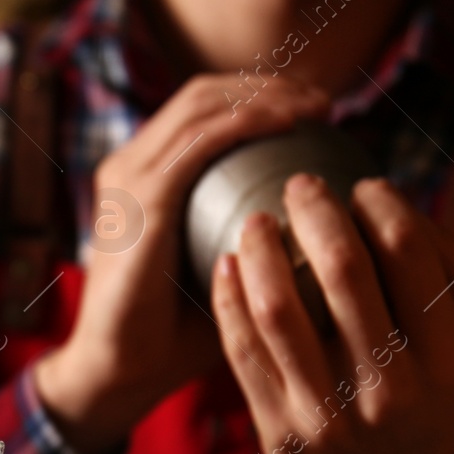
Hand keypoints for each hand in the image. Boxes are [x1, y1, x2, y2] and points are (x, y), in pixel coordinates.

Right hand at [35, 74, 330, 453]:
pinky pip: (202, 140)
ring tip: (317, 105)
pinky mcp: (142, 198)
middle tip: (324, 99)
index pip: (200, 112)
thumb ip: (259, 239)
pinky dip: (249, 121)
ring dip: (266, 94)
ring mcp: (130, 177)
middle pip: (203, 94)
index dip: (257, 97)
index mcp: (140, 179)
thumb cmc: (179, 335)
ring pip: (203, 104)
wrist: (122, 370)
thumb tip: (332, 220)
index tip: (315, 111)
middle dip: (267, 84)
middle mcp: (128, 166)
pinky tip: (292, 123)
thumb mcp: (224, 270)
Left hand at [210, 172, 453, 453]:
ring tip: (256, 219)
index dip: (381, 204)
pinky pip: (242, 352)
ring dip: (261, 250)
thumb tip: (439, 182)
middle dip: (316, 212)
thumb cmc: (438, 409)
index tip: (363, 184)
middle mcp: (392, 391)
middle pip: (343, 271)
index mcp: (450, 361)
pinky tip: (228, 265)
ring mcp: (331, 416)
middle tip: (301, 184)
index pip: (410, 254)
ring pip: (279, 310)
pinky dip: (230, 300)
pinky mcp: (280, 433)